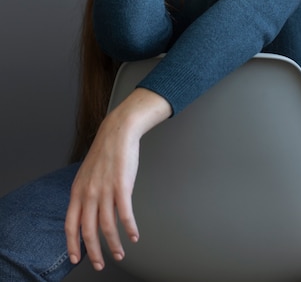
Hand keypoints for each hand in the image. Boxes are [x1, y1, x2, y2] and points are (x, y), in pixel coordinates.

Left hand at [65, 88, 170, 270]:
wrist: (118, 132)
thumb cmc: (105, 152)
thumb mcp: (88, 175)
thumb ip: (87, 196)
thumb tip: (92, 217)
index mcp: (78, 190)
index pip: (70, 224)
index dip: (72, 244)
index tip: (76, 258)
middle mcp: (89, 192)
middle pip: (88, 230)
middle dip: (94, 252)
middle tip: (100, 264)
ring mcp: (105, 190)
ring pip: (107, 227)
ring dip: (114, 245)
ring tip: (120, 253)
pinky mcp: (122, 186)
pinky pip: (125, 215)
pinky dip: (130, 228)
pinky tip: (134, 235)